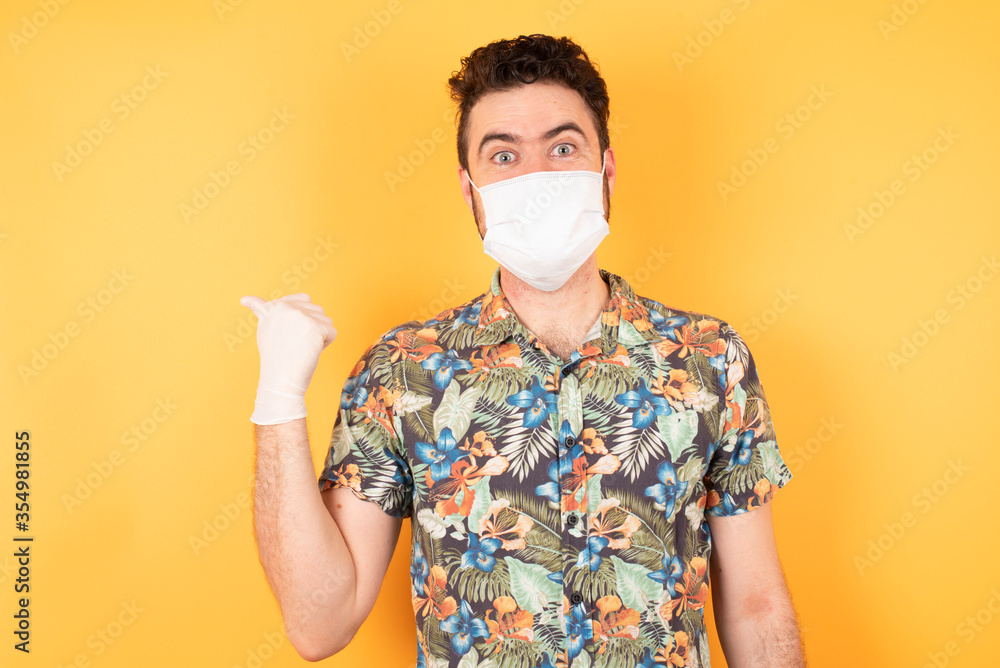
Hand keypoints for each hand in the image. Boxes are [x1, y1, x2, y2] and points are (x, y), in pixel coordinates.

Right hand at [240, 293, 337, 424]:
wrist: (280, 380)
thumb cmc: (275, 357)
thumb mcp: (265, 328)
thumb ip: (262, 310)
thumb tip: (245, 299)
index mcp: (273, 306)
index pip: (304, 299)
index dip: (304, 320)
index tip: (289, 335)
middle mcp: (285, 307)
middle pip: (317, 310)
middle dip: (311, 328)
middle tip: (294, 344)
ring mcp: (300, 316)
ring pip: (325, 321)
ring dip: (319, 336)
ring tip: (301, 348)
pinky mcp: (315, 327)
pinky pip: (332, 332)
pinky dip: (325, 345)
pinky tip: (309, 352)